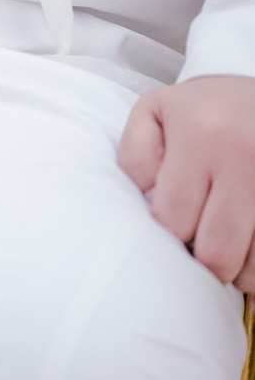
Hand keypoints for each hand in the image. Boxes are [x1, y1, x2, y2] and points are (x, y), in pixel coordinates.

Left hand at [119, 75, 254, 288]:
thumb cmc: (202, 109)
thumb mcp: (155, 111)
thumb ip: (135, 158)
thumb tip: (148, 204)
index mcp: (199, 135)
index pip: (173, 219)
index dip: (171, 234)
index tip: (178, 225)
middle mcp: (243, 157)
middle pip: (217, 252)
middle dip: (205, 261)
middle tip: (204, 243)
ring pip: (253, 266)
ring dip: (239, 270)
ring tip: (231, 245)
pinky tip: (251, 244)